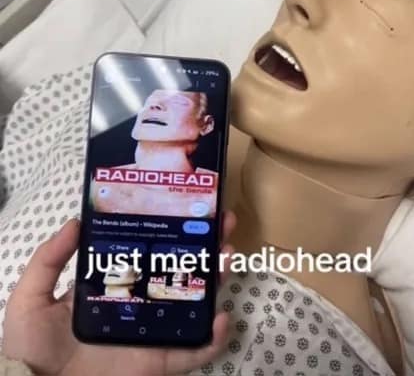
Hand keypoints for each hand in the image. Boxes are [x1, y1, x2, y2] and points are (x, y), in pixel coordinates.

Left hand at [2, 213, 235, 375]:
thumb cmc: (31, 346)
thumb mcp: (32, 295)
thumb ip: (49, 258)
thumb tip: (75, 221)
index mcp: (116, 285)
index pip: (150, 253)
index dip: (169, 231)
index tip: (185, 209)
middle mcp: (141, 303)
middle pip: (181, 272)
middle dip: (204, 246)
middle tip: (222, 222)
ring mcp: (153, 332)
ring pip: (194, 303)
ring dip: (216, 279)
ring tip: (227, 254)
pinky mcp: (159, 362)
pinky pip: (193, 352)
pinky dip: (212, 339)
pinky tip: (221, 317)